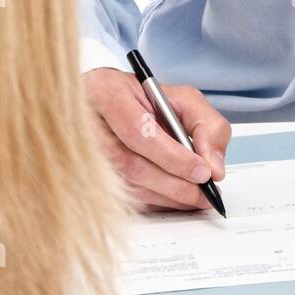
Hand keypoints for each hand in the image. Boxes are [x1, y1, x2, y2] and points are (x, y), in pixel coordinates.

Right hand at [84, 68, 230, 210]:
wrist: (106, 107)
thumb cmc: (141, 101)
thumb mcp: (181, 98)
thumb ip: (205, 125)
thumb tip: (213, 167)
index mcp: (107, 93)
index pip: (138, 131)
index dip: (172, 156)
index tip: (202, 171)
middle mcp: (86, 124)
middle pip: (130, 164)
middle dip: (174, 184)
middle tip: (204, 192)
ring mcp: (81, 154)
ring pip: (126, 186)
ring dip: (167, 198)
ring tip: (195, 199)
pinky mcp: (86, 176)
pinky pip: (122, 198)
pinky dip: (154, 202)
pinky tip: (174, 200)